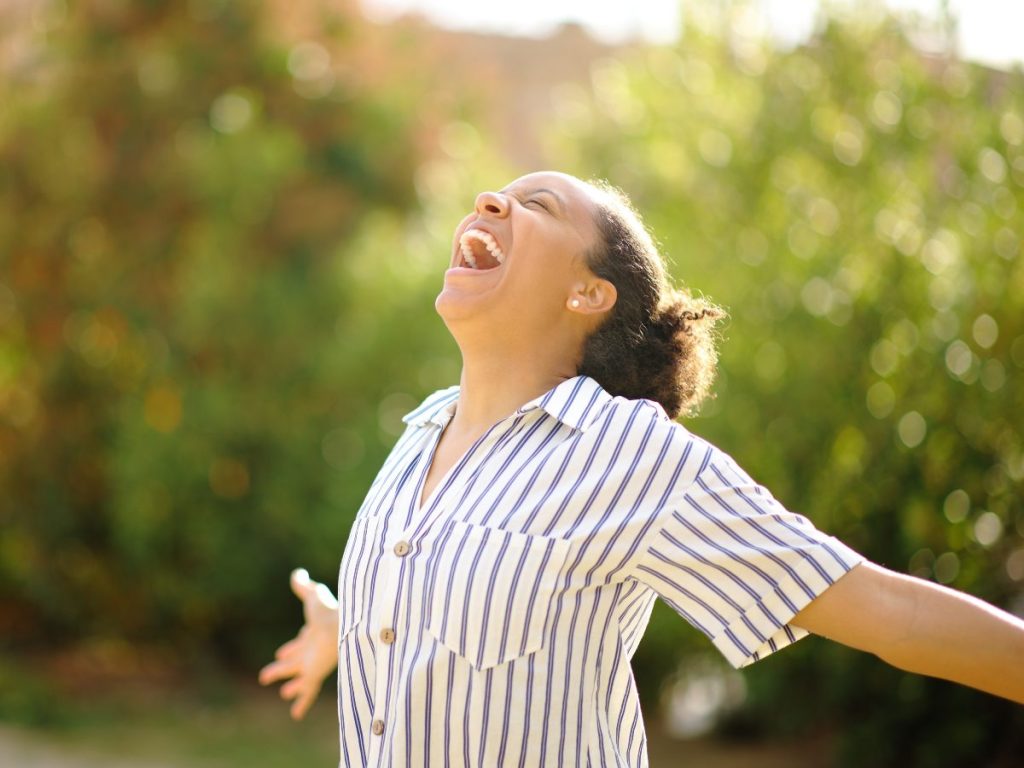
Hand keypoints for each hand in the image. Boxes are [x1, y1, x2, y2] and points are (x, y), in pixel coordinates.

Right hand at [258, 568, 339, 719]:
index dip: (293, 647)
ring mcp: (313, 664)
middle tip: (267, 674)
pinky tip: (296, 714)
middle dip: (282, 667)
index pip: (300, 643)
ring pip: (298, 678)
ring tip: (284, 692)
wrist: (341, 626)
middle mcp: (312, 651)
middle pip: (295, 661)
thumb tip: (297, 573)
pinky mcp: (315, 675)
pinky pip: (308, 692)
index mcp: (313, 634)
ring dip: (291, 685)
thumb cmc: (329, 611)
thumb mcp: (314, 596)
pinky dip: (302, 703)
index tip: (282, 652)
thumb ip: (305, 586)